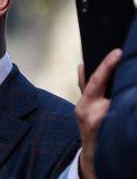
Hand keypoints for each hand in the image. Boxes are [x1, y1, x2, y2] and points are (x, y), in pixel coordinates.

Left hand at [75, 48, 120, 178]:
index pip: (103, 86)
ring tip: (110, 56)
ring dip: (100, 71)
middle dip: (107, 67)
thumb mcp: (117, 123)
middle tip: (118, 52)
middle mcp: (86, 109)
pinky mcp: (80, 107)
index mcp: (96, 113)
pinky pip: (83, 89)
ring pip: (90, 84)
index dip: (109, 68)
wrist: (96, 157)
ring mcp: (81, 107)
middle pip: (96, 82)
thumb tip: (128, 94)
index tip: (118, 53)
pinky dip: (83, 77)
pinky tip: (81, 64)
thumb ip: (122, 105)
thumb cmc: (109, 140)